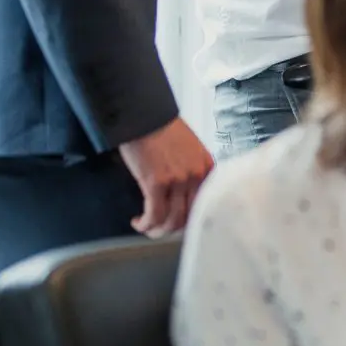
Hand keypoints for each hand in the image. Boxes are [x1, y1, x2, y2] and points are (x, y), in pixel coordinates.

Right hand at [117, 117, 213, 236]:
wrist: (143, 115)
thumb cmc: (161, 129)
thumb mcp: (188, 150)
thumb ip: (191, 170)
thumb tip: (184, 196)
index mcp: (206, 166)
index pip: (204, 204)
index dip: (189, 219)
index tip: (178, 223)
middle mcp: (196, 174)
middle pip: (189, 217)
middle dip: (172, 229)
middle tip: (159, 228)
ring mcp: (178, 180)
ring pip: (172, 221)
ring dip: (157, 230)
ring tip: (147, 226)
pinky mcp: (157, 182)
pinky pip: (154, 215)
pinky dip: (146, 224)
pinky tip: (139, 222)